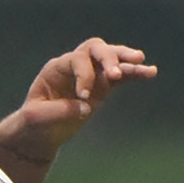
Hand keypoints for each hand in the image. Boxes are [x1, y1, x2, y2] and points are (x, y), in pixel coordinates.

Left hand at [0, 40, 156, 182]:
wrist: (38, 133)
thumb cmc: (32, 124)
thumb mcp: (36, 119)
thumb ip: (57, 112)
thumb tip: (85, 107)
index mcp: (56, 68)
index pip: (76, 60)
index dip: (84, 75)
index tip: (84, 98)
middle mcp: (75, 66)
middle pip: (95, 48)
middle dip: (107, 58)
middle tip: (116, 74)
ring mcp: (90, 75)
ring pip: (111, 58)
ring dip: (126, 60)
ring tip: (142, 63)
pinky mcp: (102, 87)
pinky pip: (121, 76)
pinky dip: (134, 73)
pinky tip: (151, 72)